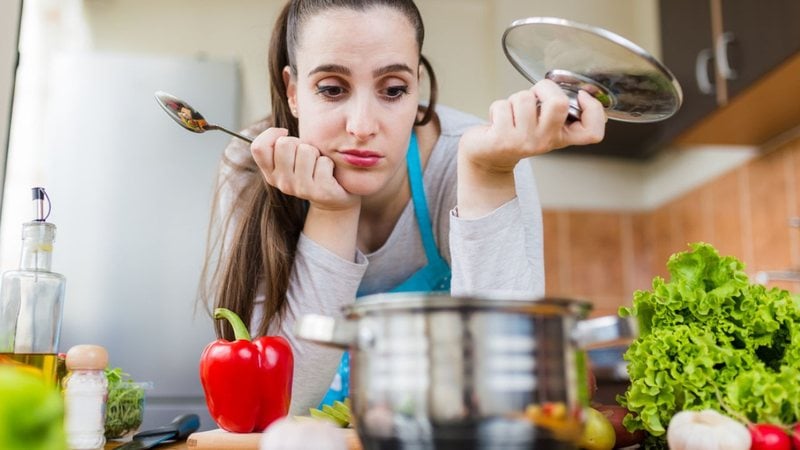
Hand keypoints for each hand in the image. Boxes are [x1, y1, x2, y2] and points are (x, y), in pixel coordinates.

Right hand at [250, 128, 358, 210]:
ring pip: (306, 150)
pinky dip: (329, 163)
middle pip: (285, 143)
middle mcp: (282, 183)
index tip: (285, 135)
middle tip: (307, 156)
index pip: (258, 147)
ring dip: (316, 153)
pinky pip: (323, 162)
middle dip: (300, 143)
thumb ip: (280, 146)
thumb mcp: (291, 159)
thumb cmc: (311, 170)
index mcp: (270, 174)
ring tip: (317, 165)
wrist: (333, 199)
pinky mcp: (319, 192)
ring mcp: (300, 189)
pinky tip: (328, 174)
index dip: (272, 134)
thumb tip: (282, 131)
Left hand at [459, 79, 606, 173]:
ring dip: (514, 98)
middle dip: (544, 87)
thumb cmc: (517, 133)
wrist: (489, 156)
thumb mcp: (543, 125)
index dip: (594, 109)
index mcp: (561, 136)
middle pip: (558, 103)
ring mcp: (524, 142)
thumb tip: (567, 86)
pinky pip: (502, 105)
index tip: (581, 96)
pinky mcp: (502, 139)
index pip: (592, 132)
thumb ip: (557, 110)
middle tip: (535, 95)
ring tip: (512, 113)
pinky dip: (496, 107)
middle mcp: (546, 141)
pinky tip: (498, 120)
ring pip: (524, 98)